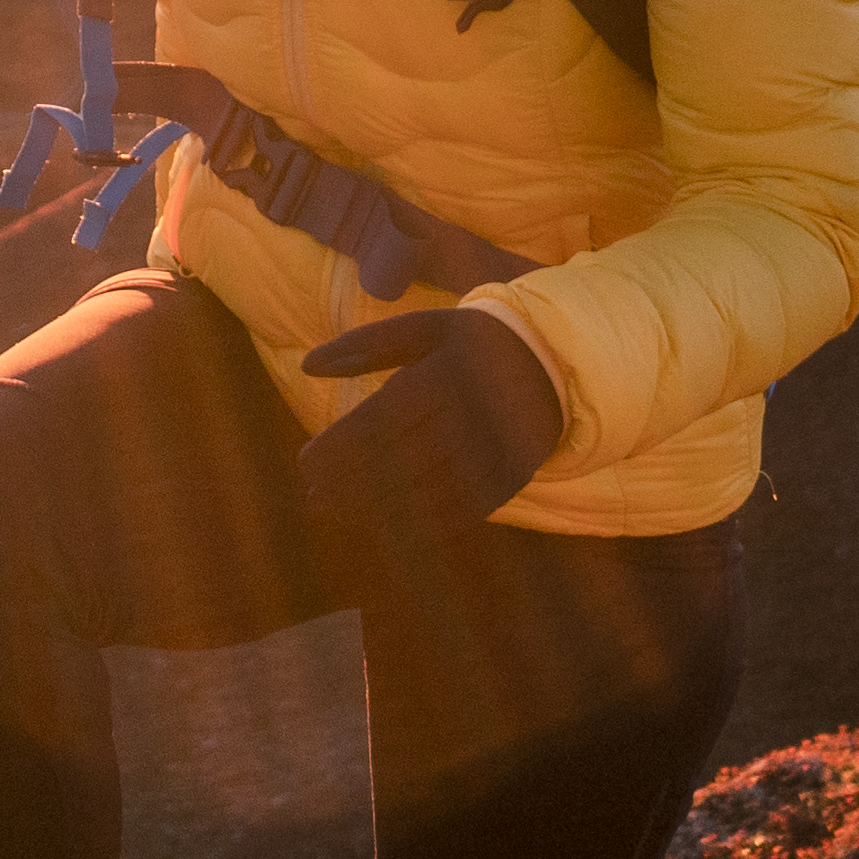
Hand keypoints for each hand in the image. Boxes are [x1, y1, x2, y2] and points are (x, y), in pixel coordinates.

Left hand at [289, 307, 560, 530]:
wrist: (554, 360)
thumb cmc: (469, 345)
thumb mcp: (423, 329)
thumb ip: (365, 345)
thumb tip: (306, 365)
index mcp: (447, 369)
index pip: (383, 417)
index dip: (341, 446)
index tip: (305, 464)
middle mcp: (475, 411)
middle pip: (403, 459)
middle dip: (352, 483)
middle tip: (316, 498)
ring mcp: (499, 447)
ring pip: (432, 490)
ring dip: (381, 509)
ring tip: (342, 514)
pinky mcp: (515, 475)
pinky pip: (467, 510)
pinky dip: (425, 525)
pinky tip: (389, 530)